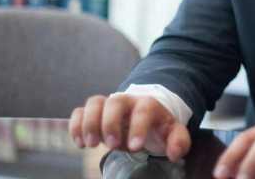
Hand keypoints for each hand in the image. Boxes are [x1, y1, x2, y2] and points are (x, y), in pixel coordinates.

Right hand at [68, 94, 190, 161]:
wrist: (145, 117)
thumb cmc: (158, 127)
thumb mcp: (173, 133)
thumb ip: (179, 141)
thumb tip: (175, 153)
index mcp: (148, 104)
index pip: (143, 110)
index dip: (138, 127)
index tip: (135, 147)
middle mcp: (127, 101)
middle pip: (114, 102)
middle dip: (110, 123)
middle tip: (112, 145)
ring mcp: (108, 105)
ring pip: (94, 103)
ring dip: (89, 123)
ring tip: (90, 144)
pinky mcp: (94, 112)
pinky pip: (80, 111)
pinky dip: (76, 125)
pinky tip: (79, 142)